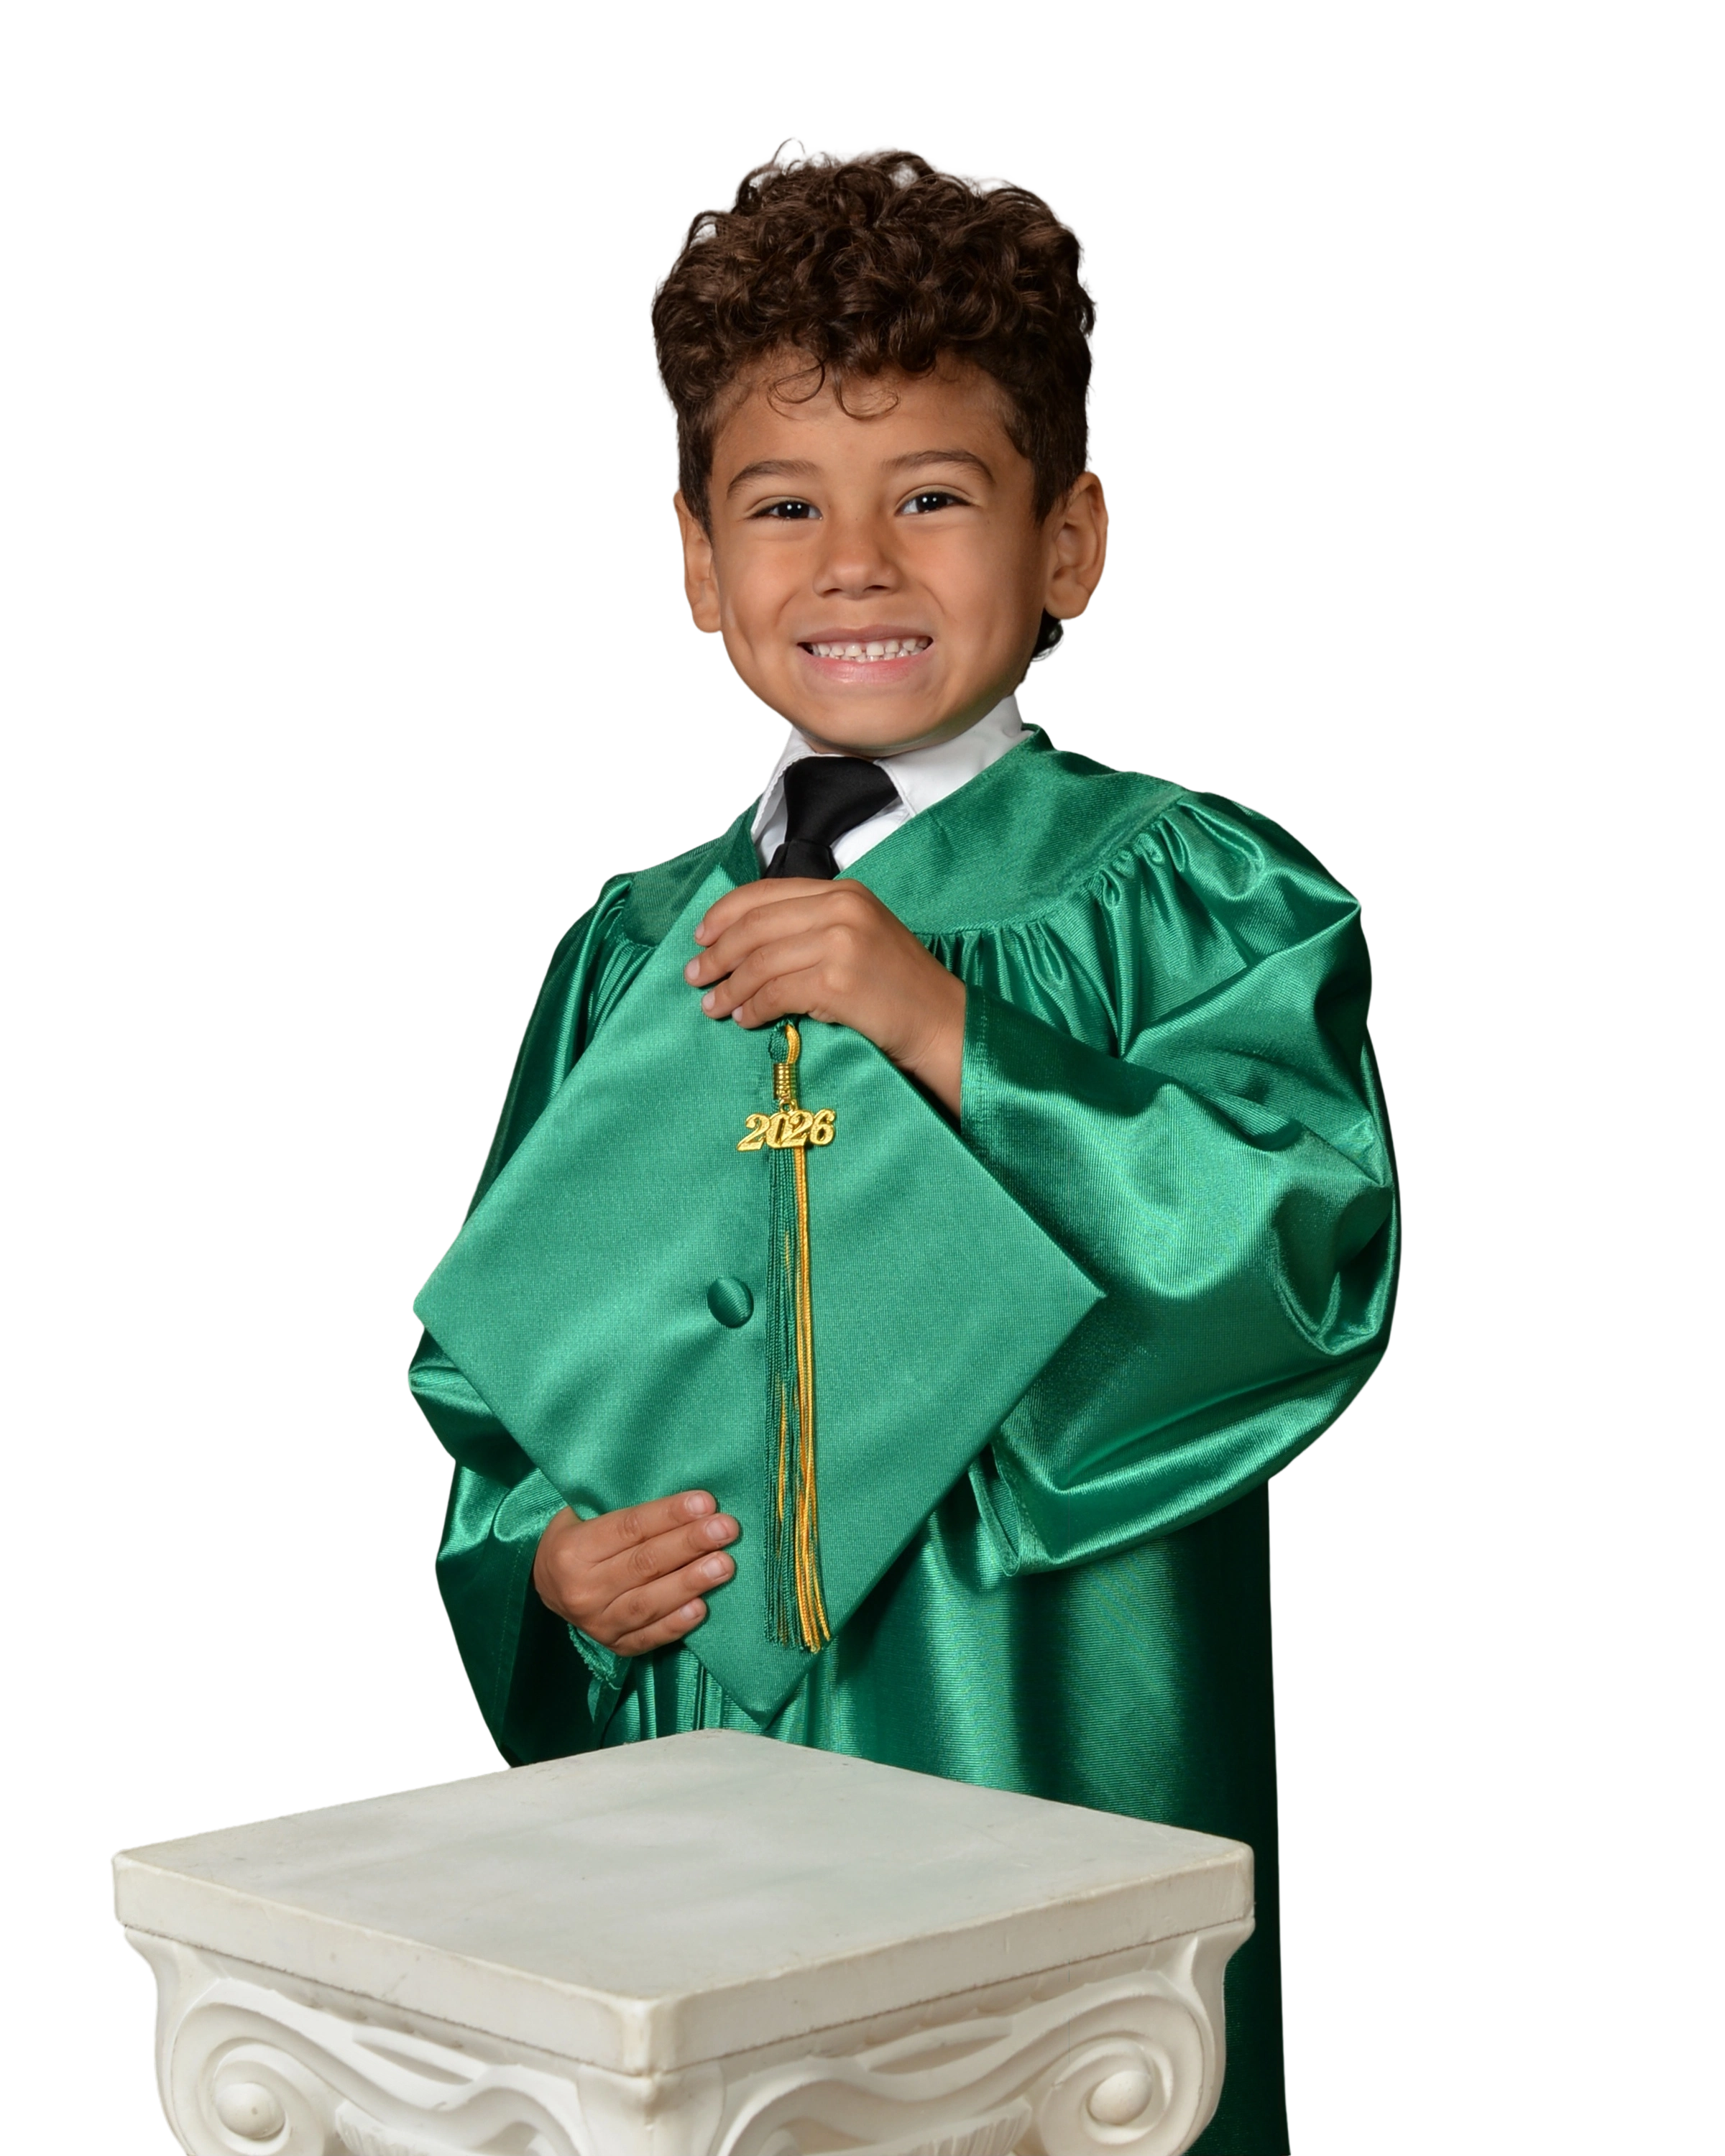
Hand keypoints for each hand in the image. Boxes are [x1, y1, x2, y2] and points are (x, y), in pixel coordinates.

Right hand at [532, 1490, 738, 1654]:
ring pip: (648, 1602)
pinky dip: (676, 1624)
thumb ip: (625, 1510)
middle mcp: (581, 1590)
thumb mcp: (583, 1514)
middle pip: (644, 1564)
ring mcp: (597, 1623)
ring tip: (724, 1565)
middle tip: (726, 1529)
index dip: (669, 1515)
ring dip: (691, 1583)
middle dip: (689, 1544)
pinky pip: (648, 1637)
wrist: (545, 1585)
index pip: (628, 1528)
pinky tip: (702, 1608)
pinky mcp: (614, 1646)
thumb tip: (686, 1502)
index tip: (706, 1503)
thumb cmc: (577, 1537)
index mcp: (572, 1550)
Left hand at [684, 877, 965, 1113]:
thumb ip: (813, 926)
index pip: (766, 892)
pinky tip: (744, 1019)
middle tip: (695, 975)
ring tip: (712, 1006)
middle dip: (717, 953)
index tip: (700, 937)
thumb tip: (747, 942)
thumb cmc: (899, 987)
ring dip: (729, 987)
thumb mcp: (859, 936)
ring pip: (760, 962)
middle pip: (755, 926)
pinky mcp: (837, 983)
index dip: (724, 914)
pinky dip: (752, 1008)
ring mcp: (840, 944)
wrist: (941, 1021)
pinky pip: (775, 993)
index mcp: (844, 892)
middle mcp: (841, 909)